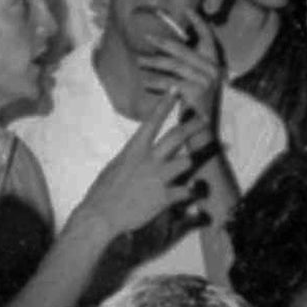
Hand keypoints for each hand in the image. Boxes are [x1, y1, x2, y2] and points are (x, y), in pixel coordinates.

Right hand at [72, 95, 205, 239]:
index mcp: (134, 150)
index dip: (165, 104)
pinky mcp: (165, 197)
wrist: (101, 215)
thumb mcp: (114, 167)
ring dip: (191, 163)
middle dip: (193, 125)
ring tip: (191, 166)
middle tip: (204, 119)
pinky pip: (187, 191)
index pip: (152, 121)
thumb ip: (130, 159)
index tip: (176, 91)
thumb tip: (136, 155)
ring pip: (187, 161)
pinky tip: (193, 194)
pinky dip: (192, 192)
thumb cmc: (102, 192)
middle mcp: (149, 160)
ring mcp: (159, 177)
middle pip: (177, 136)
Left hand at [136, 8, 225, 138]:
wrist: (202, 134)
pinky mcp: (196, 91)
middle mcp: (213, 70)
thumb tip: (166, 48)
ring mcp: (206, 80)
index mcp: (215, 64)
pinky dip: (156, 82)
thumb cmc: (195, 108)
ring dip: (153, 63)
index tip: (188, 10)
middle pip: (183, 50)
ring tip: (138, 62)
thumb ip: (187, 66)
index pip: (209, 38)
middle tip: (145, 37)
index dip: (200, 22)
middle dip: (162, 42)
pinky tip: (144, 83)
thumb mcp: (196, 83)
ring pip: (173, 65)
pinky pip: (170, 82)